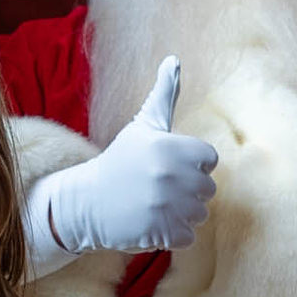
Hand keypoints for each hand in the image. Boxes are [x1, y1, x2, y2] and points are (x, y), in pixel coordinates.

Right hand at [25, 56, 218, 258]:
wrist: (87, 202)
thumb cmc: (120, 161)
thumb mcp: (143, 126)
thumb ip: (164, 94)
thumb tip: (174, 60)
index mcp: (171, 147)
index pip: (209, 160)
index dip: (191, 164)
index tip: (165, 166)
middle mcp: (171, 176)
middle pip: (208, 189)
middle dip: (186, 191)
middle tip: (156, 188)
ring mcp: (166, 207)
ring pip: (200, 214)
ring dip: (180, 214)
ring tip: (152, 205)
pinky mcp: (162, 233)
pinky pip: (188, 236)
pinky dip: (172, 234)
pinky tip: (150, 222)